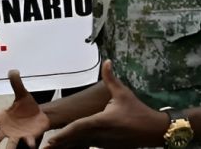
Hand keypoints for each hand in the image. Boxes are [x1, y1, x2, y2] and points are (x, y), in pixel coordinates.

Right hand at [0, 70, 50, 147]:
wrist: (40, 114)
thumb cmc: (26, 106)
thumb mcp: (22, 93)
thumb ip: (16, 84)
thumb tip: (13, 70)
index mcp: (1, 118)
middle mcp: (6, 129)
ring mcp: (17, 135)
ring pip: (10, 144)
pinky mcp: (28, 138)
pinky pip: (27, 141)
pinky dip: (28, 142)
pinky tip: (30, 144)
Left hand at [44, 61, 167, 148]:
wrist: (155, 130)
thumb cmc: (138, 111)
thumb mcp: (123, 93)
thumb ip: (111, 78)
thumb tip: (107, 61)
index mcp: (102, 121)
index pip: (78, 127)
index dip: (64, 134)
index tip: (51, 140)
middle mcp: (101, 135)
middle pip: (76, 139)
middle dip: (61, 143)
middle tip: (45, 148)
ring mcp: (105, 143)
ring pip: (82, 144)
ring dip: (68, 146)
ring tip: (52, 148)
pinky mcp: (109, 147)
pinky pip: (90, 146)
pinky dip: (78, 146)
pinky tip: (68, 147)